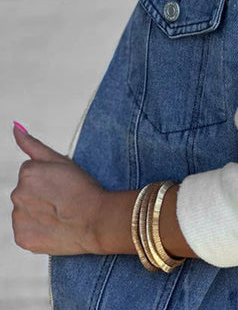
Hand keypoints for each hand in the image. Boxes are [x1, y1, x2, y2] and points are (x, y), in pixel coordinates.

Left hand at [10, 123, 107, 254]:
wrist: (96, 219)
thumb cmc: (83, 188)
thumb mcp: (62, 160)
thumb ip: (33, 144)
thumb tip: (15, 127)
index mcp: (27, 172)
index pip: (31, 173)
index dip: (49, 178)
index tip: (63, 185)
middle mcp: (17, 194)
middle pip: (25, 191)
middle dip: (41, 194)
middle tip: (63, 199)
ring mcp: (18, 217)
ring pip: (25, 211)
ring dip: (38, 212)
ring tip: (61, 214)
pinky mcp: (22, 237)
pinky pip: (26, 230)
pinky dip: (38, 229)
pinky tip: (54, 227)